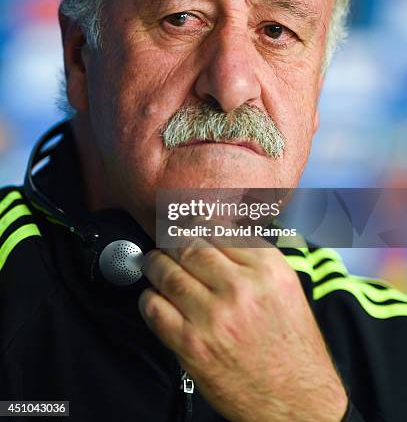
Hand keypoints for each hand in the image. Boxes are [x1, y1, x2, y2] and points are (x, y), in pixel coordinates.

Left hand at [139, 233, 347, 421]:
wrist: (297, 398)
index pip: (216, 228)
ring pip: (166, 272)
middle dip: (170, 240)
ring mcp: (213, 316)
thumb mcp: (285, 285)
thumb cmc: (291, 341)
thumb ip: (253, 256)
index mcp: (267, 268)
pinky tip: (154, 296)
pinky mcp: (192, 345)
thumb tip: (213, 230)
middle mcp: (240, 287)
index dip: (194, 223)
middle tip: (165, 241)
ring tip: (153, 263)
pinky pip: (154, 308)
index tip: (186, 223)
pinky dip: (148, 297)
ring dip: (154, 264)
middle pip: (188, 246)